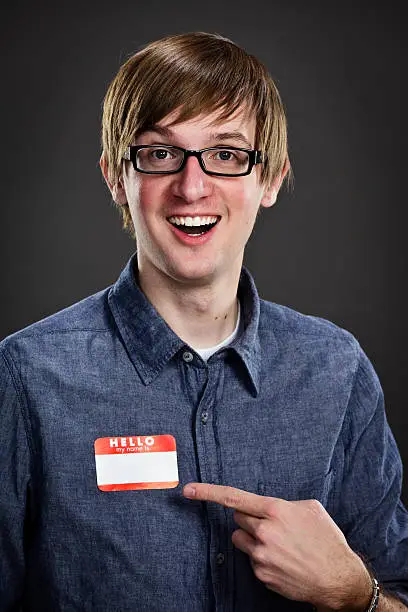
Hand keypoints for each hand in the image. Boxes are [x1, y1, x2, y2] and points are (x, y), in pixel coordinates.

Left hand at [183, 483, 372, 610]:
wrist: (338, 579)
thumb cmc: (327, 540)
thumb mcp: (311, 508)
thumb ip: (284, 503)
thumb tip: (267, 507)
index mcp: (275, 510)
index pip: (233, 497)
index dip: (207, 492)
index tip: (188, 490)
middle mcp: (264, 532)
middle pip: (238, 518)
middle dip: (250, 519)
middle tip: (272, 525)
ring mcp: (261, 555)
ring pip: (241, 538)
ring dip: (253, 538)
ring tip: (279, 544)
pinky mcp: (261, 574)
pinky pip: (252, 558)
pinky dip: (263, 557)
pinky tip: (282, 560)